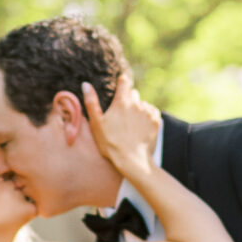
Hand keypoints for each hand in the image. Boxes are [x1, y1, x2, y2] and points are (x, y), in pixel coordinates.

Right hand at [81, 75, 159, 192]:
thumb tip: (85, 84)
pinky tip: (141, 127)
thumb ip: (91, 102)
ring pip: (143, 104)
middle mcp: (137, 104)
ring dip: (138, 109)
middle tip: (122, 114)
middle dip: (129, 99)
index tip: (120, 85)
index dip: (122, 82)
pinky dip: (147, 117)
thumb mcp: (97, 123)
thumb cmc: (111, 143)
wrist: (132, 160)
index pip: (124, 82)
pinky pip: (152, 112)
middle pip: (134, 93)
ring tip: (132, 124)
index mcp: (122, 102)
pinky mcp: (156, 121)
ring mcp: (148, 112)